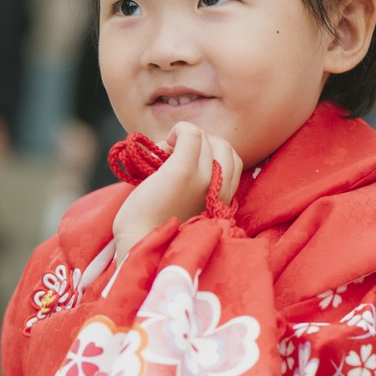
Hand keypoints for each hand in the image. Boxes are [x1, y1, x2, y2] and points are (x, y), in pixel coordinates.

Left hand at [112, 123, 241, 256]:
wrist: (141, 245)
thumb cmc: (155, 226)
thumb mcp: (187, 206)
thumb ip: (195, 183)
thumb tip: (175, 146)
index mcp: (224, 202)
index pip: (234, 163)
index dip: (211, 156)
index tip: (187, 166)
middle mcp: (219, 191)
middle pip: (225, 147)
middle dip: (203, 145)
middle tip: (176, 157)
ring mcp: (204, 180)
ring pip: (209, 139)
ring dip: (187, 140)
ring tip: (167, 156)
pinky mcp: (183, 172)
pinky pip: (191, 133)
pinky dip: (179, 130)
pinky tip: (164, 144)